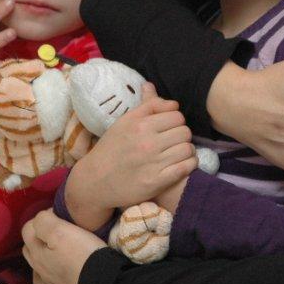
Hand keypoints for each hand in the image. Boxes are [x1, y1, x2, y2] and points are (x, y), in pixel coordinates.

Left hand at [22, 209, 104, 283]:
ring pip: (38, 261)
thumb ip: (44, 221)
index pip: (29, 226)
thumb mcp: (61, 230)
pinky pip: (48, 277)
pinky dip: (50, 269)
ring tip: (62, 245)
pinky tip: (60, 265)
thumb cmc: (83, 254)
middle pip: (30, 244)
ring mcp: (47, 281)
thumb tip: (44, 217)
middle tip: (62, 228)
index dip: (45, 216)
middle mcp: (37, 267)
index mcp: (35, 251)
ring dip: (44, 251)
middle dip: (41, 233)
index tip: (63, 216)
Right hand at [65, 84, 196, 228]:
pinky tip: (181, 164)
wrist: (94, 182)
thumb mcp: (124, 122)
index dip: (175, 121)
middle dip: (181, 135)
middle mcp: (147, 142)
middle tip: (173, 141)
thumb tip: (172, 101)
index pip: (177, 115)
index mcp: (140, 125)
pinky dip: (188, 165)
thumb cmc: (110, 149)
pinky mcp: (157, 182)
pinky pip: (186, 167)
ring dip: (186, 150)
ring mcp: (153, 163)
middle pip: (185, 131)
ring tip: (177, 153)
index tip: (169, 128)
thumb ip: (149, 107)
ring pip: (188, 149)